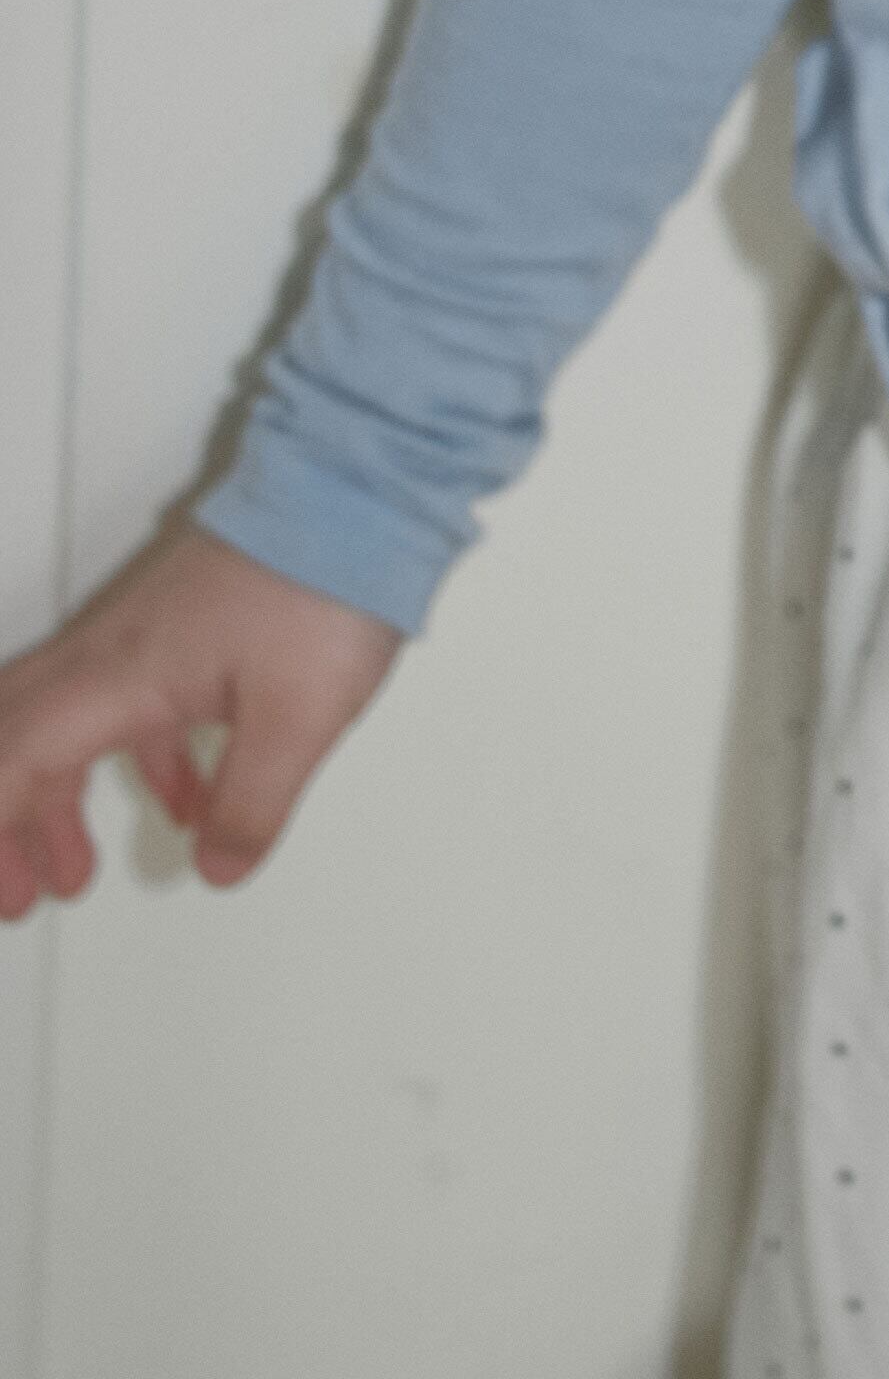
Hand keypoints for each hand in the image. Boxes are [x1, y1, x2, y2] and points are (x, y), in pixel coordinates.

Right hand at [0, 513, 402, 919]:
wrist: (364, 484)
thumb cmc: (325, 578)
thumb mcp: (298, 717)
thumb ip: (252, 802)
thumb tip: (218, 865)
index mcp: (121, 675)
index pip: (16, 758)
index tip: (11, 894)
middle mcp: (115, 648)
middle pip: (19, 738)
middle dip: (8, 819)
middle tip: (20, 892)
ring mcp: (146, 630)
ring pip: (67, 721)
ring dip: (59, 798)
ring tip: (77, 866)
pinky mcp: (186, 621)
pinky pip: (131, 703)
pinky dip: (140, 761)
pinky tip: (188, 799)